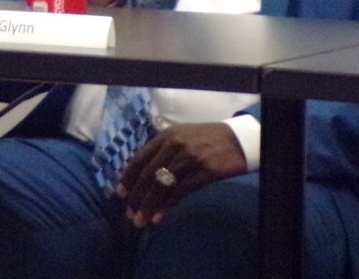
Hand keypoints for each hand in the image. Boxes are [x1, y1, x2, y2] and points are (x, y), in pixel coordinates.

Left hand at [116, 122, 246, 226]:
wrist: (238, 139)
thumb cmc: (207, 140)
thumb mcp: (182, 138)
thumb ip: (163, 152)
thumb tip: (144, 177)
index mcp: (166, 136)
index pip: (140, 158)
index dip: (128, 178)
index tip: (120, 195)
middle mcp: (174, 145)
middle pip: (148, 174)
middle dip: (137, 197)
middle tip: (130, 215)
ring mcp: (189, 157)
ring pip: (161, 185)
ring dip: (149, 206)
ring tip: (141, 221)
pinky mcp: (204, 171)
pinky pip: (180, 192)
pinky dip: (167, 207)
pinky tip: (159, 218)